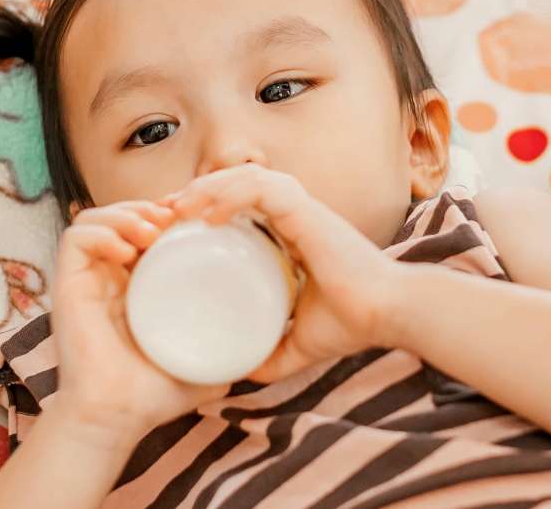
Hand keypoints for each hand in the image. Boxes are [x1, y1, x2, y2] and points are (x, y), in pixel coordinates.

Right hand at [51, 200, 230, 444]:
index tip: (197, 220)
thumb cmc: (154, 394)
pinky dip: (102, 232)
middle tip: (176, 219)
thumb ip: (228, 349)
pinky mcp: (67, 283)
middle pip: (121, 214)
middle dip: (149, 206)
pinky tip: (128, 251)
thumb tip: (264, 345)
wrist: (117, 418)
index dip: (168, 214)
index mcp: (136, 285)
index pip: (145, 229)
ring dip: (126, 213)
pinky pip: (76, 237)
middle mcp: (108, 276)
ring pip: (96, 217)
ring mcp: (87, 278)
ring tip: (153, 231)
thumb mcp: (203, 360)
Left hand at [164, 163, 403, 383]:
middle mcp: (293, 212)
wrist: (390, 317)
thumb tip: (238, 375)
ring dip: (205, 188)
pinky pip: (261, 189)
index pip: (235, 201)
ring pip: (243, 177)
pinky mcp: (308, 211)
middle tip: (160, 215)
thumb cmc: (351, 324)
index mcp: (288, 231)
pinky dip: (231, 196)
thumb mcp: (296, 344)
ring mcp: (301, 207)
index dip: (200, 205)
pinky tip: (207, 216)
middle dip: (193, 192)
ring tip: (175, 210)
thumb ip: (269, 354)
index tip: (168, 227)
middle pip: (232, 182)